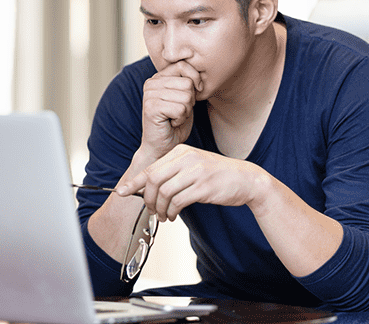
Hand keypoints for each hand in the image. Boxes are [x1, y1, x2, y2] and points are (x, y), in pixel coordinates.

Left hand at [118, 144, 266, 221]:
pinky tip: (174, 215)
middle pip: (154, 180)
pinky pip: (178, 201)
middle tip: (152, 210)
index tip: (122, 192)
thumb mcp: (192, 166)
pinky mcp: (204, 187)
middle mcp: (187, 158)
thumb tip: (147, 187)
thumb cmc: (216, 175)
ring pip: (164, 192)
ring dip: (160, 209)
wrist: (246, 179)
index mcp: (181, 151)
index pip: (151, 168)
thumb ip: (172, 172)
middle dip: (148, 199)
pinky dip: (172, 211)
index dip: (134, 182)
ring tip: (165, 216)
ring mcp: (196, 171)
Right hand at [141, 61, 201, 159]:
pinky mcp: (151, 108)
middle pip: (187, 83)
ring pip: (186, 97)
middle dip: (190, 101)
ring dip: (185, 111)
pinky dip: (180, 119)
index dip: (195, 79)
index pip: (182, 65)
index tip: (194, 93)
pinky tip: (171, 123)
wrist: (162, 146)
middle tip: (178, 111)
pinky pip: (180, 109)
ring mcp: (149, 95)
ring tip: (174, 117)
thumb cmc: (175, 123)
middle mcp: (151, 83)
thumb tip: (199, 74)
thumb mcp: (185, 98)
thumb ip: (188, 82)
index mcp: (158, 77)